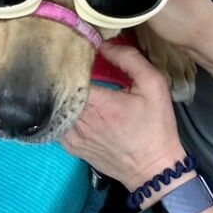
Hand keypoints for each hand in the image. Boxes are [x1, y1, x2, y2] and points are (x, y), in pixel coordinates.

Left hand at [60, 43, 184, 190]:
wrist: (154, 169)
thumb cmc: (156, 126)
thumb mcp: (154, 86)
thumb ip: (130, 59)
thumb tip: (105, 44)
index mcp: (101, 104)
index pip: (72, 74)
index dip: (73, 60)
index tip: (79, 51)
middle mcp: (81, 122)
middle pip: (60, 89)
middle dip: (66, 74)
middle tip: (74, 63)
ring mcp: (72, 137)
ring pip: (55, 106)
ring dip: (62, 93)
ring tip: (73, 82)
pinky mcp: (71, 147)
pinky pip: (58, 122)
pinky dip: (62, 111)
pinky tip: (73, 103)